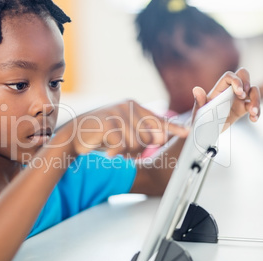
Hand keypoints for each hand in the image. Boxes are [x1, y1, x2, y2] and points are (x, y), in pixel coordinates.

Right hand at [61, 100, 188, 157]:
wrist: (74, 135)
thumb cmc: (101, 134)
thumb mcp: (125, 131)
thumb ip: (143, 132)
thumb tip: (163, 137)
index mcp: (134, 106)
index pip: (158, 120)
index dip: (174, 128)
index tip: (188, 133)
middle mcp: (129, 106)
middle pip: (148, 137)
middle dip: (137, 148)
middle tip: (122, 147)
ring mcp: (118, 112)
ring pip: (136, 143)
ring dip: (126, 151)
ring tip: (113, 147)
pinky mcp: (109, 122)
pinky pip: (123, 145)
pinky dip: (116, 152)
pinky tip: (108, 151)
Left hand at [191, 68, 260, 128]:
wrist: (204, 131)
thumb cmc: (199, 119)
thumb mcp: (198, 111)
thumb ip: (199, 101)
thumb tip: (196, 89)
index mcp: (219, 89)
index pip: (229, 77)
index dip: (237, 81)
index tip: (239, 93)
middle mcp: (229, 91)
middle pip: (243, 76)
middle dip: (248, 83)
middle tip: (244, 96)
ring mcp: (238, 99)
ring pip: (253, 91)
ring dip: (256, 100)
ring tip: (253, 112)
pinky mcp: (243, 109)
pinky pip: (255, 106)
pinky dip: (257, 111)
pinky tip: (254, 119)